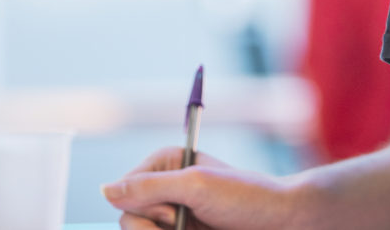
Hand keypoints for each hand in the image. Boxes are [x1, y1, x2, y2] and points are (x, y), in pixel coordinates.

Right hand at [102, 147, 307, 229]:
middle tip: (190, 221)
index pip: (122, 194)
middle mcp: (165, 190)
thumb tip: (104, 191)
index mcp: (165, 165)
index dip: (145, 208)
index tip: (176, 208)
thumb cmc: (249, 197)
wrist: (285, 222)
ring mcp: (173, 217)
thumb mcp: (197, 186)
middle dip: (156, 228)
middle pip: (128, 221)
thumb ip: (148, 187)